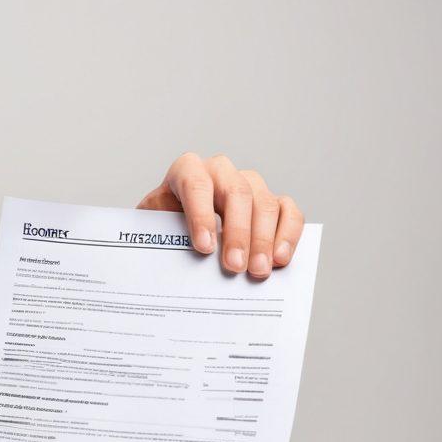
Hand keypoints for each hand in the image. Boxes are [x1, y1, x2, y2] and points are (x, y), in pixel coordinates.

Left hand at [137, 153, 304, 278]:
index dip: (201, 215)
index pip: (196, 184)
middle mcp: (220, 171)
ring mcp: (249, 184)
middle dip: (237, 232)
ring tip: (258, 271)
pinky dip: (288, 234)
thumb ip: (162, 238)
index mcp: (186, 171)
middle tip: (235, 267)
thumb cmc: (163, 227)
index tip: (204, 248)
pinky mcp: (270, 202)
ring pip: (265, 202)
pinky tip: (279, 259)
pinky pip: (287, 212)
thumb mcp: (153, 229)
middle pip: (237, 193)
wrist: (172, 228)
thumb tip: (175, 267)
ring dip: (263, 239)